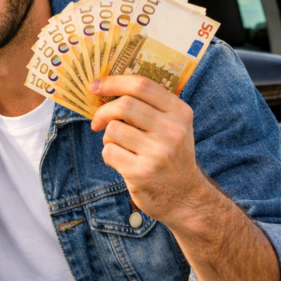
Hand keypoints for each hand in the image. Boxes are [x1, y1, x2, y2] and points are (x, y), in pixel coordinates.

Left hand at [90, 75, 209, 227]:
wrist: (186, 198)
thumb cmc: (171, 157)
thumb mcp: (173, 127)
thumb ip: (149, 107)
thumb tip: (106, 88)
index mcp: (180, 113)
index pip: (142, 85)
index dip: (113, 82)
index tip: (94, 86)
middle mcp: (172, 130)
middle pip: (123, 105)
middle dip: (103, 112)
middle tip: (97, 122)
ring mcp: (158, 152)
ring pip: (112, 130)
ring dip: (107, 138)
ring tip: (120, 147)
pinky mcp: (142, 172)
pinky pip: (109, 152)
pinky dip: (109, 155)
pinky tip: (123, 162)